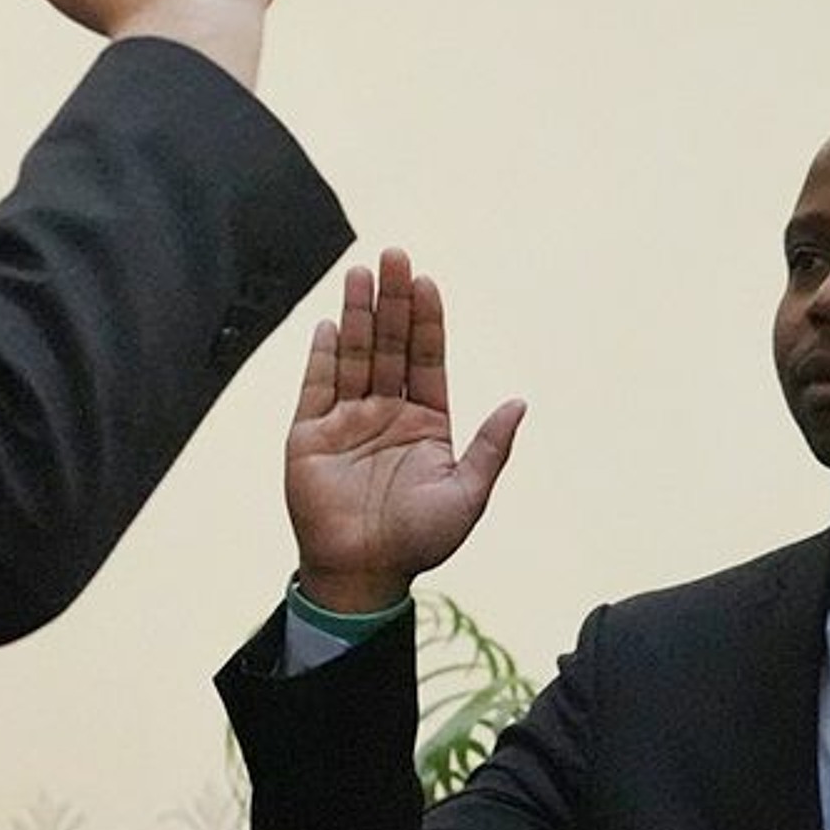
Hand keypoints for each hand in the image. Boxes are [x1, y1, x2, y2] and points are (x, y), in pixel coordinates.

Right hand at [285, 253, 524, 610]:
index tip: (427, 282)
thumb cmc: (419, 542)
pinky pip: (315, 387)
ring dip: (359, 315)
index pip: (428, 359)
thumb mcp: (467, 495)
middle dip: (393, 301)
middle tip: (394, 255)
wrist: (362, 574)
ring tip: (361, 273)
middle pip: (390, 346)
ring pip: (354, 356)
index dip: (427, 321)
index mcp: (426, 423)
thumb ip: (490, 447)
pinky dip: (322, 355)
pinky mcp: (310, 436)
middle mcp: (386, 413)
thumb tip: (520, 401)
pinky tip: (330, 324)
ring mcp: (347, 421)